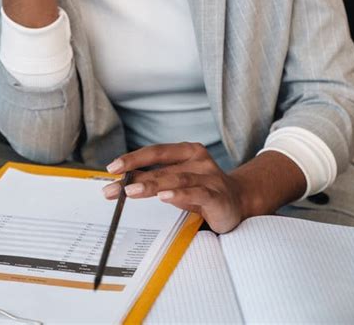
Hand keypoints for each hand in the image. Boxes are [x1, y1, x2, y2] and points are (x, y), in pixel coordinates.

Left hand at [101, 142, 245, 233]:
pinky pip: (197, 194)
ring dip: (151, 185)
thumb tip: (121, 183)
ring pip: (176, 179)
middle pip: (162, 168)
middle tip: (115, 187)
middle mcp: (198, 161)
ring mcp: (209, 178)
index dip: (133, 158)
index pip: (156, 152)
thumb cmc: (203, 190)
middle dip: (135, 178)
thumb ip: (156, 180)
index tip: (113, 168)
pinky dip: (179, 195)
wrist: (240, 202)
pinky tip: (164, 197)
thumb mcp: (178, 181)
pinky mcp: (218, 196)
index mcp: (187, 152)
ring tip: (131, 191)